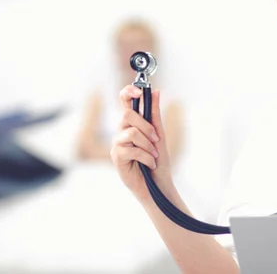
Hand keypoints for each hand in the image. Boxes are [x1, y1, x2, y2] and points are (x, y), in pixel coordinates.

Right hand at [110, 85, 172, 200]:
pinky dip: (146, 156)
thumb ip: (154, 114)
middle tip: (156, 139)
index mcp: (132, 124)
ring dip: (147, 144)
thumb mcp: (159, 135)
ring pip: (130, 133)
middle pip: (127, 115)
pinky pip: (131, 149)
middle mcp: (122, 131)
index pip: (124, 101)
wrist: (158, 185)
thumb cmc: (158, 161)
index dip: (128, 92)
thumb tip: (156, 92)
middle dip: (146, 126)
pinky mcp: (117, 157)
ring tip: (154, 155)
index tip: (139, 91)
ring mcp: (117, 144)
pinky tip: (150, 164)